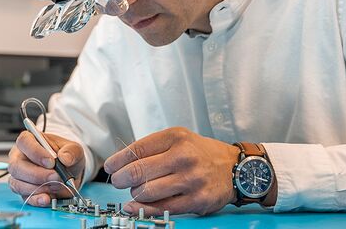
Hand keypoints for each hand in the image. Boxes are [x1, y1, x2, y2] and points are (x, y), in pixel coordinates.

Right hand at [8, 131, 84, 206]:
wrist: (70, 173)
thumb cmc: (66, 156)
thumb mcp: (74, 149)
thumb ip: (71, 151)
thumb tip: (65, 158)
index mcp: (29, 141)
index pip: (24, 142)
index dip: (35, 152)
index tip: (51, 161)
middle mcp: (19, 157)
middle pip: (16, 166)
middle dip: (37, 174)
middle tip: (56, 177)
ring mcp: (19, 176)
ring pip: (18, 184)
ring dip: (38, 188)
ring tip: (56, 186)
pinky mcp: (23, 191)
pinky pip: (24, 197)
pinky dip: (37, 199)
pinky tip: (47, 198)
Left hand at [104, 127, 238, 215]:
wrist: (235, 168)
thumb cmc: (200, 153)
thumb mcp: (178, 139)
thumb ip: (152, 148)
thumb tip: (121, 162)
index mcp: (176, 137)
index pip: (137, 149)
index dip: (118, 160)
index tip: (110, 167)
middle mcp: (183, 156)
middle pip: (138, 171)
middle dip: (121, 179)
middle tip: (117, 181)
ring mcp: (191, 180)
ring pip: (147, 191)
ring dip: (134, 193)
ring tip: (135, 190)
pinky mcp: (197, 200)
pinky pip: (162, 208)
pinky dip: (143, 208)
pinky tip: (134, 206)